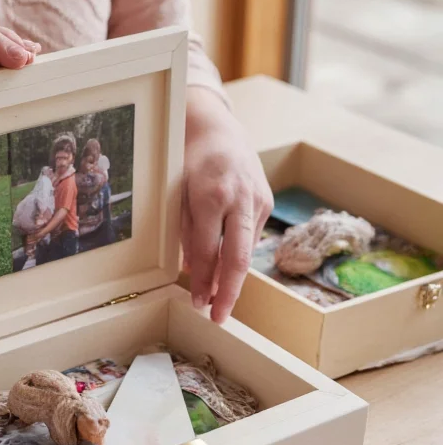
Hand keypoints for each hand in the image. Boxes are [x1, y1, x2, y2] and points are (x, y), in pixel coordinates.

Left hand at [181, 88, 273, 323]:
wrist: (216, 127)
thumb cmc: (188, 159)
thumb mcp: (177, 192)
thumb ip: (186, 231)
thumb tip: (192, 270)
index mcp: (212, 196)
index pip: (208, 251)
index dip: (203, 282)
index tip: (197, 304)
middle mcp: (240, 199)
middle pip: (238, 258)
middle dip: (228, 293)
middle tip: (218, 318)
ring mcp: (258, 200)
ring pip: (246, 250)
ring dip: (232, 278)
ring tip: (218, 301)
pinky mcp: (266, 202)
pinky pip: (250, 236)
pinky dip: (236, 254)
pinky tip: (224, 268)